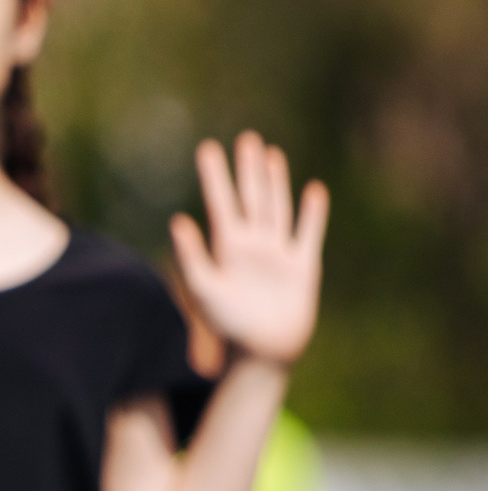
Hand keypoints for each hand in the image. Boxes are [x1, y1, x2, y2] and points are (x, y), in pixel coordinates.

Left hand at [169, 132, 326, 367]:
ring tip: (271, 154)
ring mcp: (278, 253)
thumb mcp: (203, 289)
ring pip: (277, 208)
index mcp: (227, 247)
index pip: (221, 202)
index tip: (208, 148)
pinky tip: (314, 190)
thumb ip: (191, 255)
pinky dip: (313, 213)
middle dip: (247, 169)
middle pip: (251, 197)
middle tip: (245, 138)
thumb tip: (177, 220)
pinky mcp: (302, 267)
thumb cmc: (227, 325)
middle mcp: (252, 244)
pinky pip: (308, 234)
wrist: (260, 352)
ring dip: (276, 182)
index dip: (215, 176)